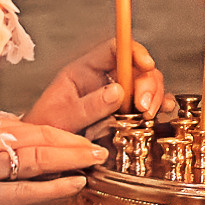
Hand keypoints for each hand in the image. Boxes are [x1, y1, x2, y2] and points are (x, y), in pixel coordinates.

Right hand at [0, 112, 104, 204]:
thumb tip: (16, 134)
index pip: (30, 126)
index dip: (61, 132)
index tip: (82, 136)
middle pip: (39, 139)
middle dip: (74, 143)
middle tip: (100, 147)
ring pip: (37, 161)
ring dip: (70, 160)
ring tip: (94, 161)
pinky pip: (22, 192)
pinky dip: (51, 187)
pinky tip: (72, 185)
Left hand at [24, 37, 166, 137]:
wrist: (42, 155)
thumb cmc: (46, 131)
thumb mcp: (63, 118)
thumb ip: (89, 105)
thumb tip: (117, 91)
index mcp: (85, 71)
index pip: (114, 49)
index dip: (133, 51)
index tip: (147, 65)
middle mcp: (103, 80)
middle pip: (135, 68)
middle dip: (147, 83)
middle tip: (144, 106)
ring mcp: (115, 97)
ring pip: (145, 84)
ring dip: (153, 96)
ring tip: (148, 114)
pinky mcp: (124, 114)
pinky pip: (147, 103)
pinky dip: (158, 105)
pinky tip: (162, 112)